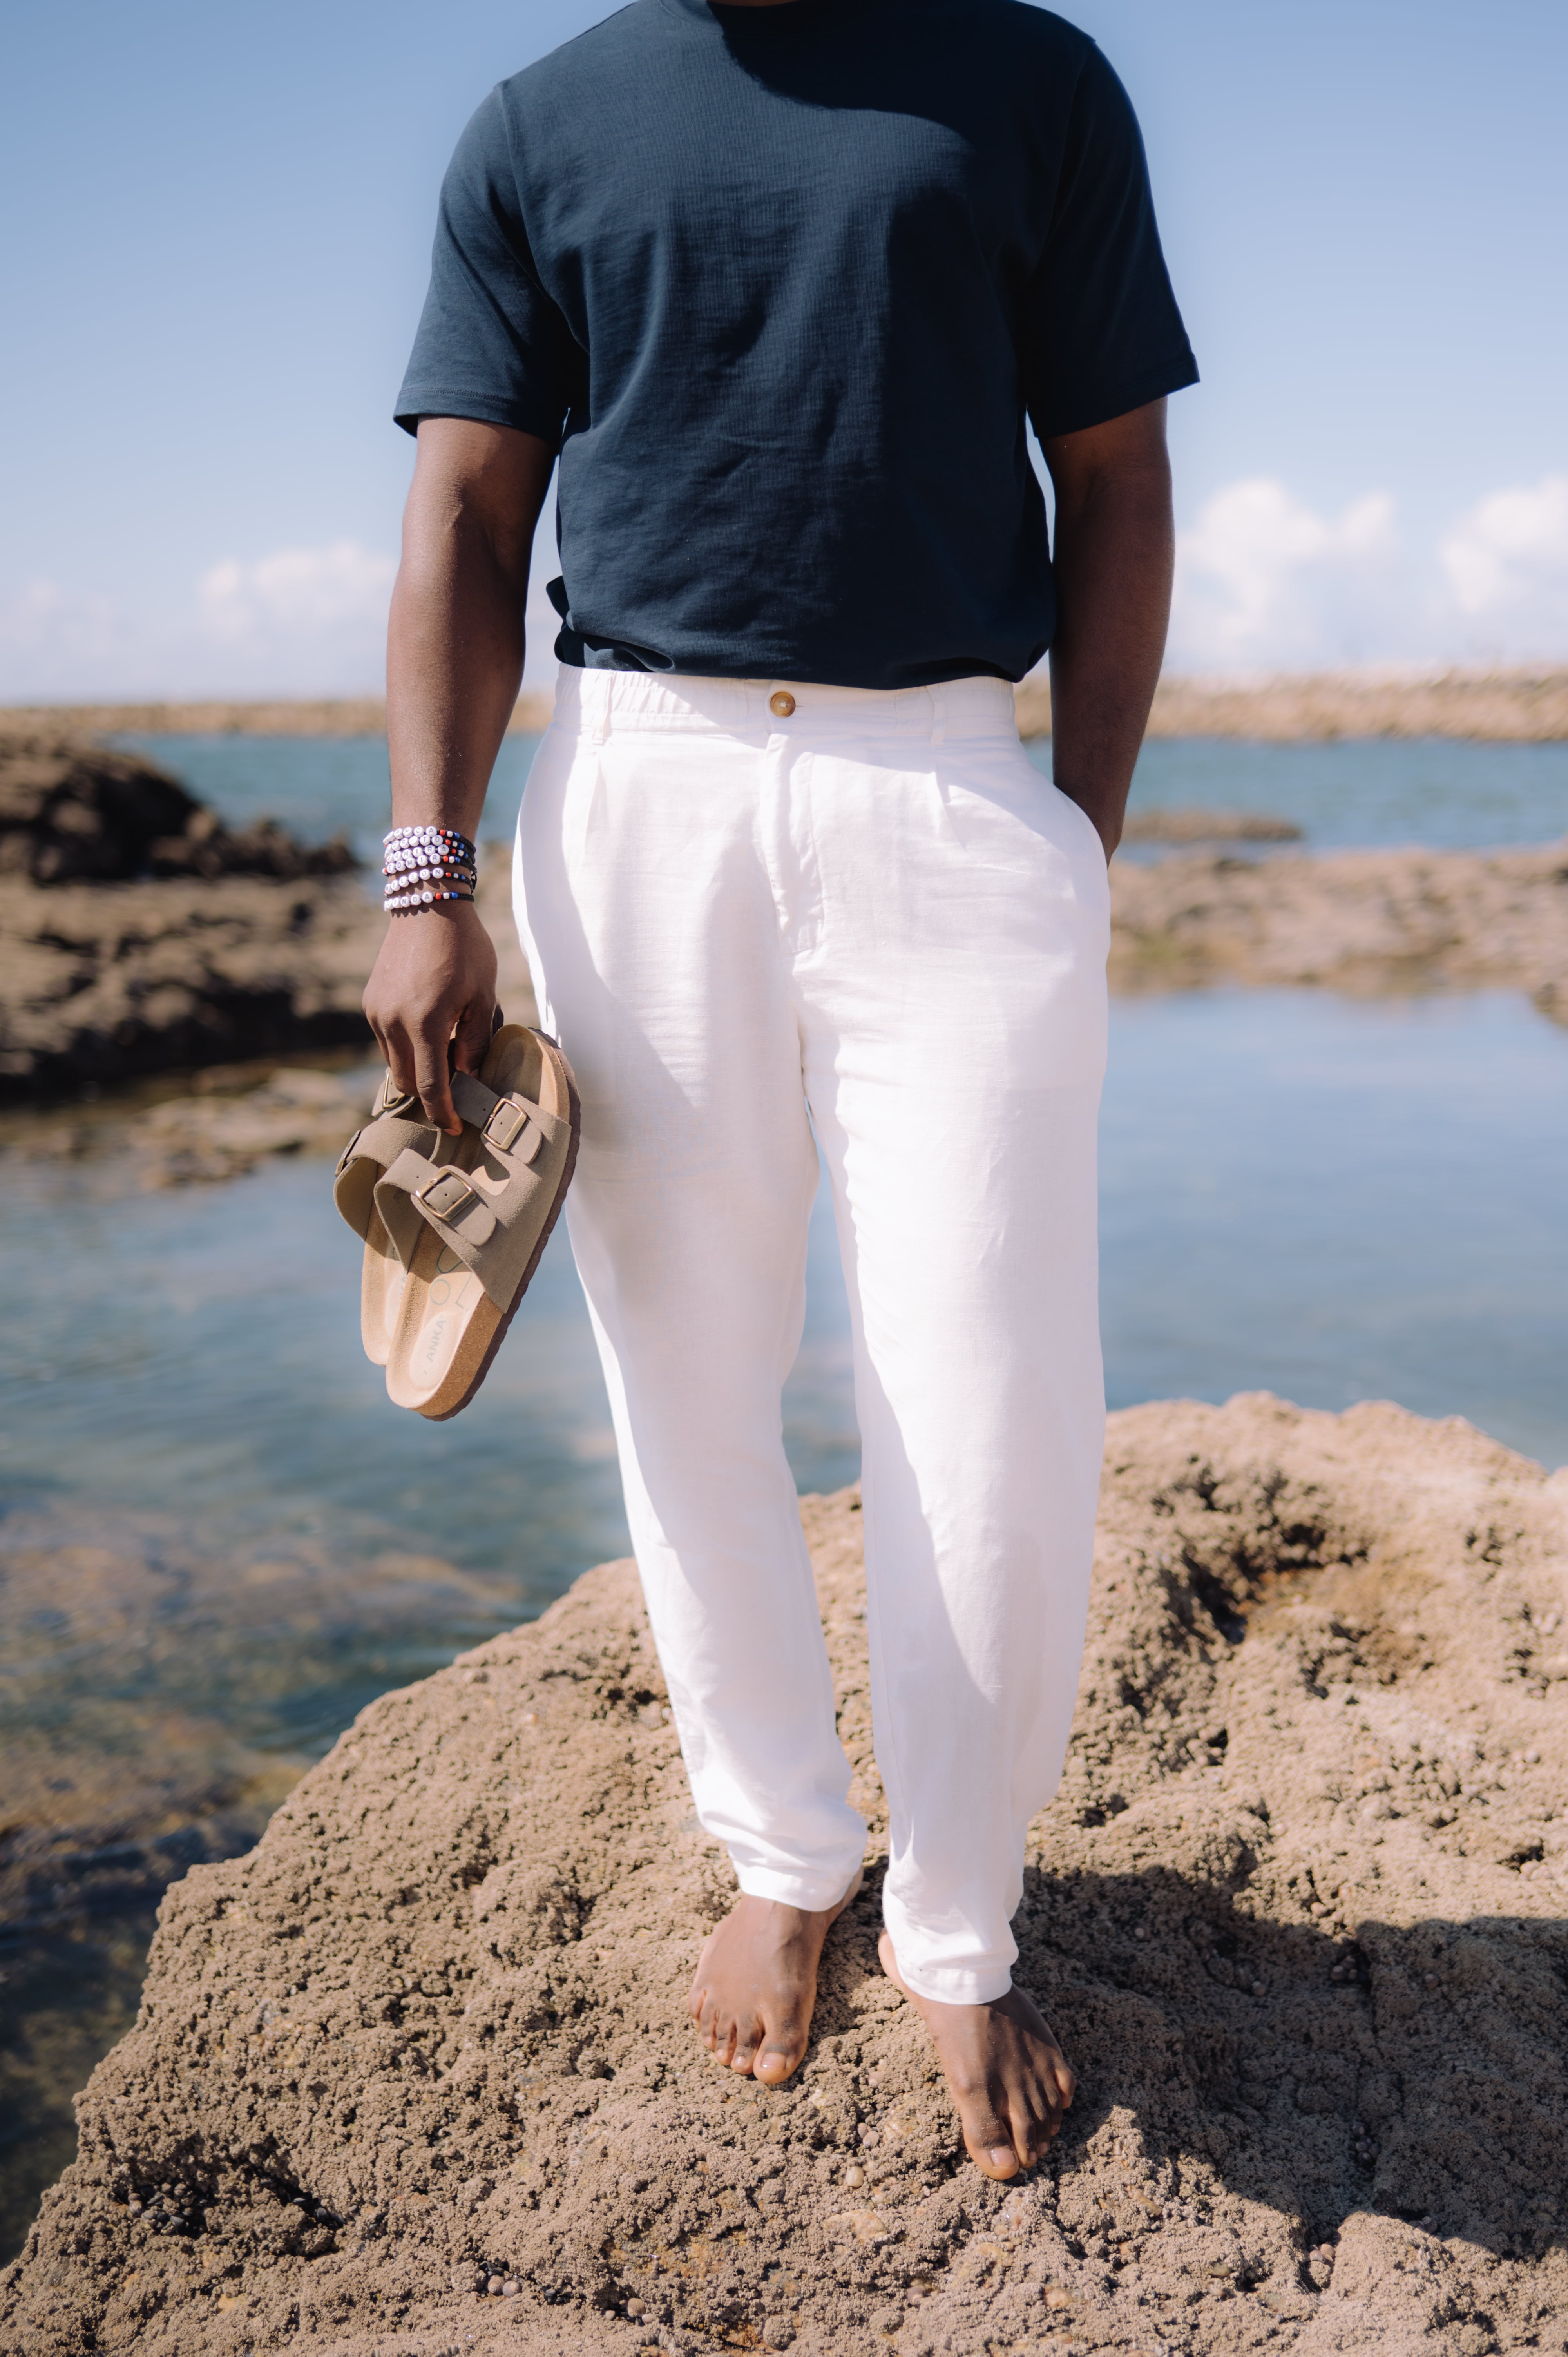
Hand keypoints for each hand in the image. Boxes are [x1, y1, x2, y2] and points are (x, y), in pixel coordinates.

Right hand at [363, 901, 498, 1132]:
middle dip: (430, 1095)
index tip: (455, 1127)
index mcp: (425, 1023)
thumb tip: (468, 1076)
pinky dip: (406, 1049)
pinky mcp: (370, 1003)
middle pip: (407, 1082)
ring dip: (417, 1070)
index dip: (443, 1113)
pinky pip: (386, 1041)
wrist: (427, 904)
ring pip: (393, 1063)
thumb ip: (475, 1040)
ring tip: (447, 1055)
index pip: (431, 1087)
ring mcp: (376, 1013)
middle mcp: (392, 1022)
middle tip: (457, 1093)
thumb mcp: (483, 995)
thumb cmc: (464, 948)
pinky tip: (429, 1033)